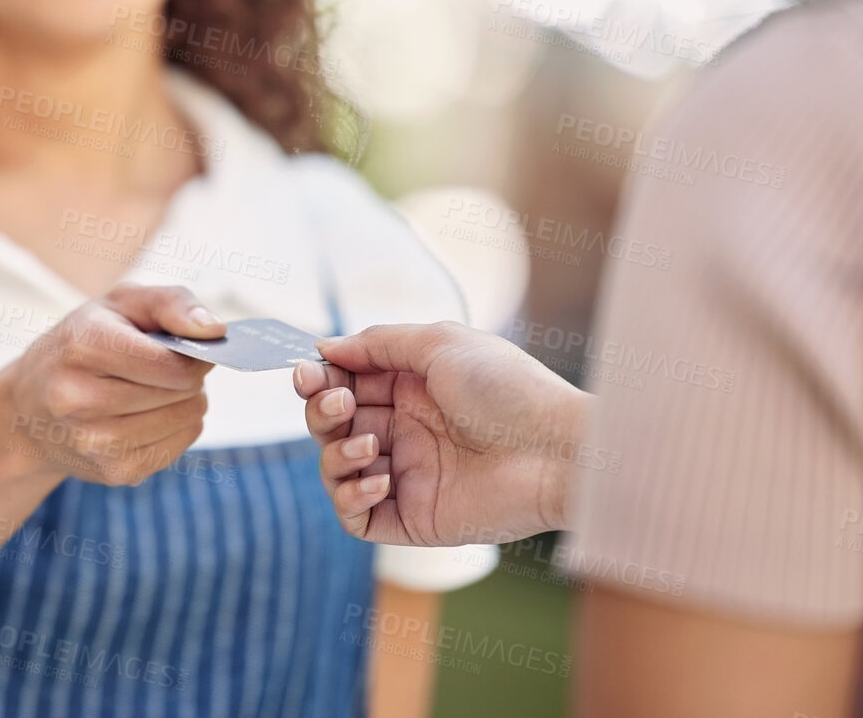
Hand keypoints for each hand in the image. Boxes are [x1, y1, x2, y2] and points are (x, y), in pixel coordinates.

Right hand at [2, 285, 221, 486]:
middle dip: (188, 376)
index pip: (173, 364)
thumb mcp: (119, 304)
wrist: (29, 409)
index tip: (186, 348)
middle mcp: (81, 400)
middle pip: (183, 392)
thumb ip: (172, 303)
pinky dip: (176, 428)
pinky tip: (149, 415)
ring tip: (156, 389)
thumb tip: (216, 330)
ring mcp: (95, 443)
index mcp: (84, 347)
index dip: (193, 354)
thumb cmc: (83, 344)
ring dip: (185, 402)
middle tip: (165, 367)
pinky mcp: (112, 472)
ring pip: (186, 419)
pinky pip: (178, 447)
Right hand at [293, 321, 591, 545]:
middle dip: (320, 412)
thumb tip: (324, 348)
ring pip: (336, 469)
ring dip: (335, 453)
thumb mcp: (440, 343)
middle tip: (336, 405)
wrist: (556, 450)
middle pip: (331, 425)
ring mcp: (408, 475)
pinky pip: (356, 516)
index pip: (344, 383)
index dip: (319, 380)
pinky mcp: (413, 518)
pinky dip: (350, 497)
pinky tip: (378, 479)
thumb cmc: (508, 389)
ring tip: (370, 445)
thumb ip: (377, 344)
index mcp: (411, 387)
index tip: (306, 373)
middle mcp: (405, 430)